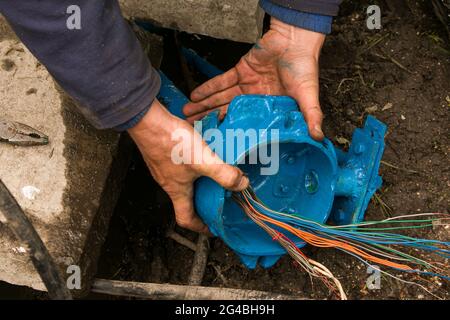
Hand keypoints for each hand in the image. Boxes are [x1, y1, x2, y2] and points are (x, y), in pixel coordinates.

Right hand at [128, 99, 248, 233]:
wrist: (148, 120)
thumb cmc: (171, 142)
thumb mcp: (203, 160)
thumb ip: (224, 173)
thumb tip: (242, 185)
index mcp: (177, 190)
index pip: (186, 219)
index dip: (200, 227)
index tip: (212, 228)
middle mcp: (168, 182)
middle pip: (185, 200)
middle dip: (202, 202)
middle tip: (219, 198)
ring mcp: (163, 167)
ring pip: (183, 181)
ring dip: (198, 181)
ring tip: (214, 174)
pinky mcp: (162, 153)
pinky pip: (179, 165)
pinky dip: (192, 165)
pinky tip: (202, 153)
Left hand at [183, 18, 325, 139]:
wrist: (295, 40)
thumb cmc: (304, 68)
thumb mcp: (308, 95)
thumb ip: (312, 115)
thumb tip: (320, 138)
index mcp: (270, 108)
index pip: (250, 125)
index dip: (236, 134)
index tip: (222, 145)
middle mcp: (256, 99)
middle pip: (230, 114)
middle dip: (213, 122)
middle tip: (196, 132)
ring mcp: (246, 85)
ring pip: (222, 99)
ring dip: (205, 107)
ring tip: (188, 116)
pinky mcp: (240, 71)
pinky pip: (221, 81)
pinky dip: (207, 88)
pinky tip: (194, 97)